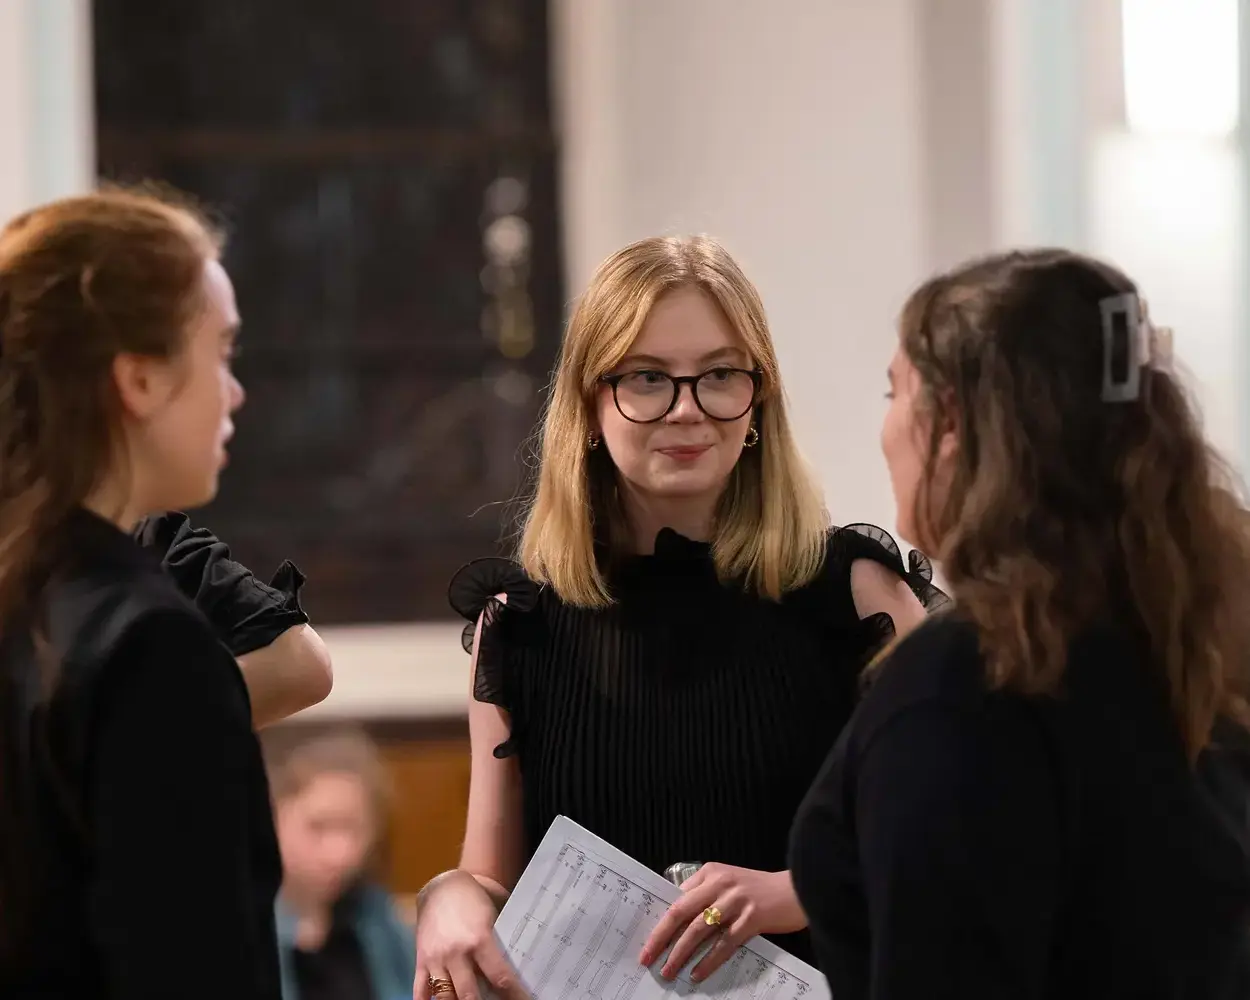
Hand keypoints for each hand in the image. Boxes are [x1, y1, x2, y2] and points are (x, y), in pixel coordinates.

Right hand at [414, 871, 528, 999]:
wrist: (443, 886)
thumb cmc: (476, 899)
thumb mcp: (495, 916)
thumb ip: (502, 943)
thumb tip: (522, 967)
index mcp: (479, 939)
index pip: (500, 977)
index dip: (514, 996)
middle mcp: (456, 952)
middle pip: (470, 996)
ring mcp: (436, 958)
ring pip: (445, 998)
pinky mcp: (421, 960)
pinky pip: (420, 991)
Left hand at [638, 865, 805, 982]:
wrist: (798, 888)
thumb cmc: (760, 888)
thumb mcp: (729, 881)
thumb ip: (705, 893)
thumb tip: (678, 919)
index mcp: (710, 873)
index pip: (677, 899)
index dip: (660, 922)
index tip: (648, 940)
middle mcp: (719, 884)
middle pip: (680, 913)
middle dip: (660, 937)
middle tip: (647, 957)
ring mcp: (735, 901)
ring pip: (698, 930)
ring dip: (680, 953)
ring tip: (669, 970)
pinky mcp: (751, 919)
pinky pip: (723, 944)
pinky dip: (708, 960)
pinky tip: (698, 973)